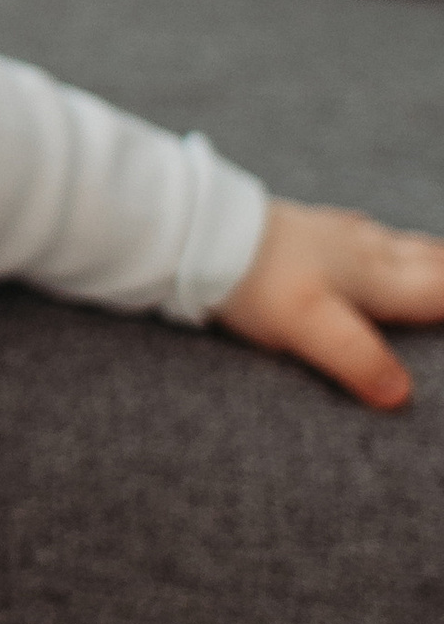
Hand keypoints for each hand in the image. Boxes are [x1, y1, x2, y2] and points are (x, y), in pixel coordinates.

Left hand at [216, 199, 443, 408]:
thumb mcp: (308, 327)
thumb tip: (401, 395)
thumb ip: (355, 358)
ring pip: (395, 243)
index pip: (439, 291)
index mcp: (374, 278)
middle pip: (426, 261)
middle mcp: (363, 252)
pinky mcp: (305, 228)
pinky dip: (379, 237)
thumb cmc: (257, 279)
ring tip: (438, 255)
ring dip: (425, 251)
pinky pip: (359, 231)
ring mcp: (334, 236)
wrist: (202, 230)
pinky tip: (367, 230)